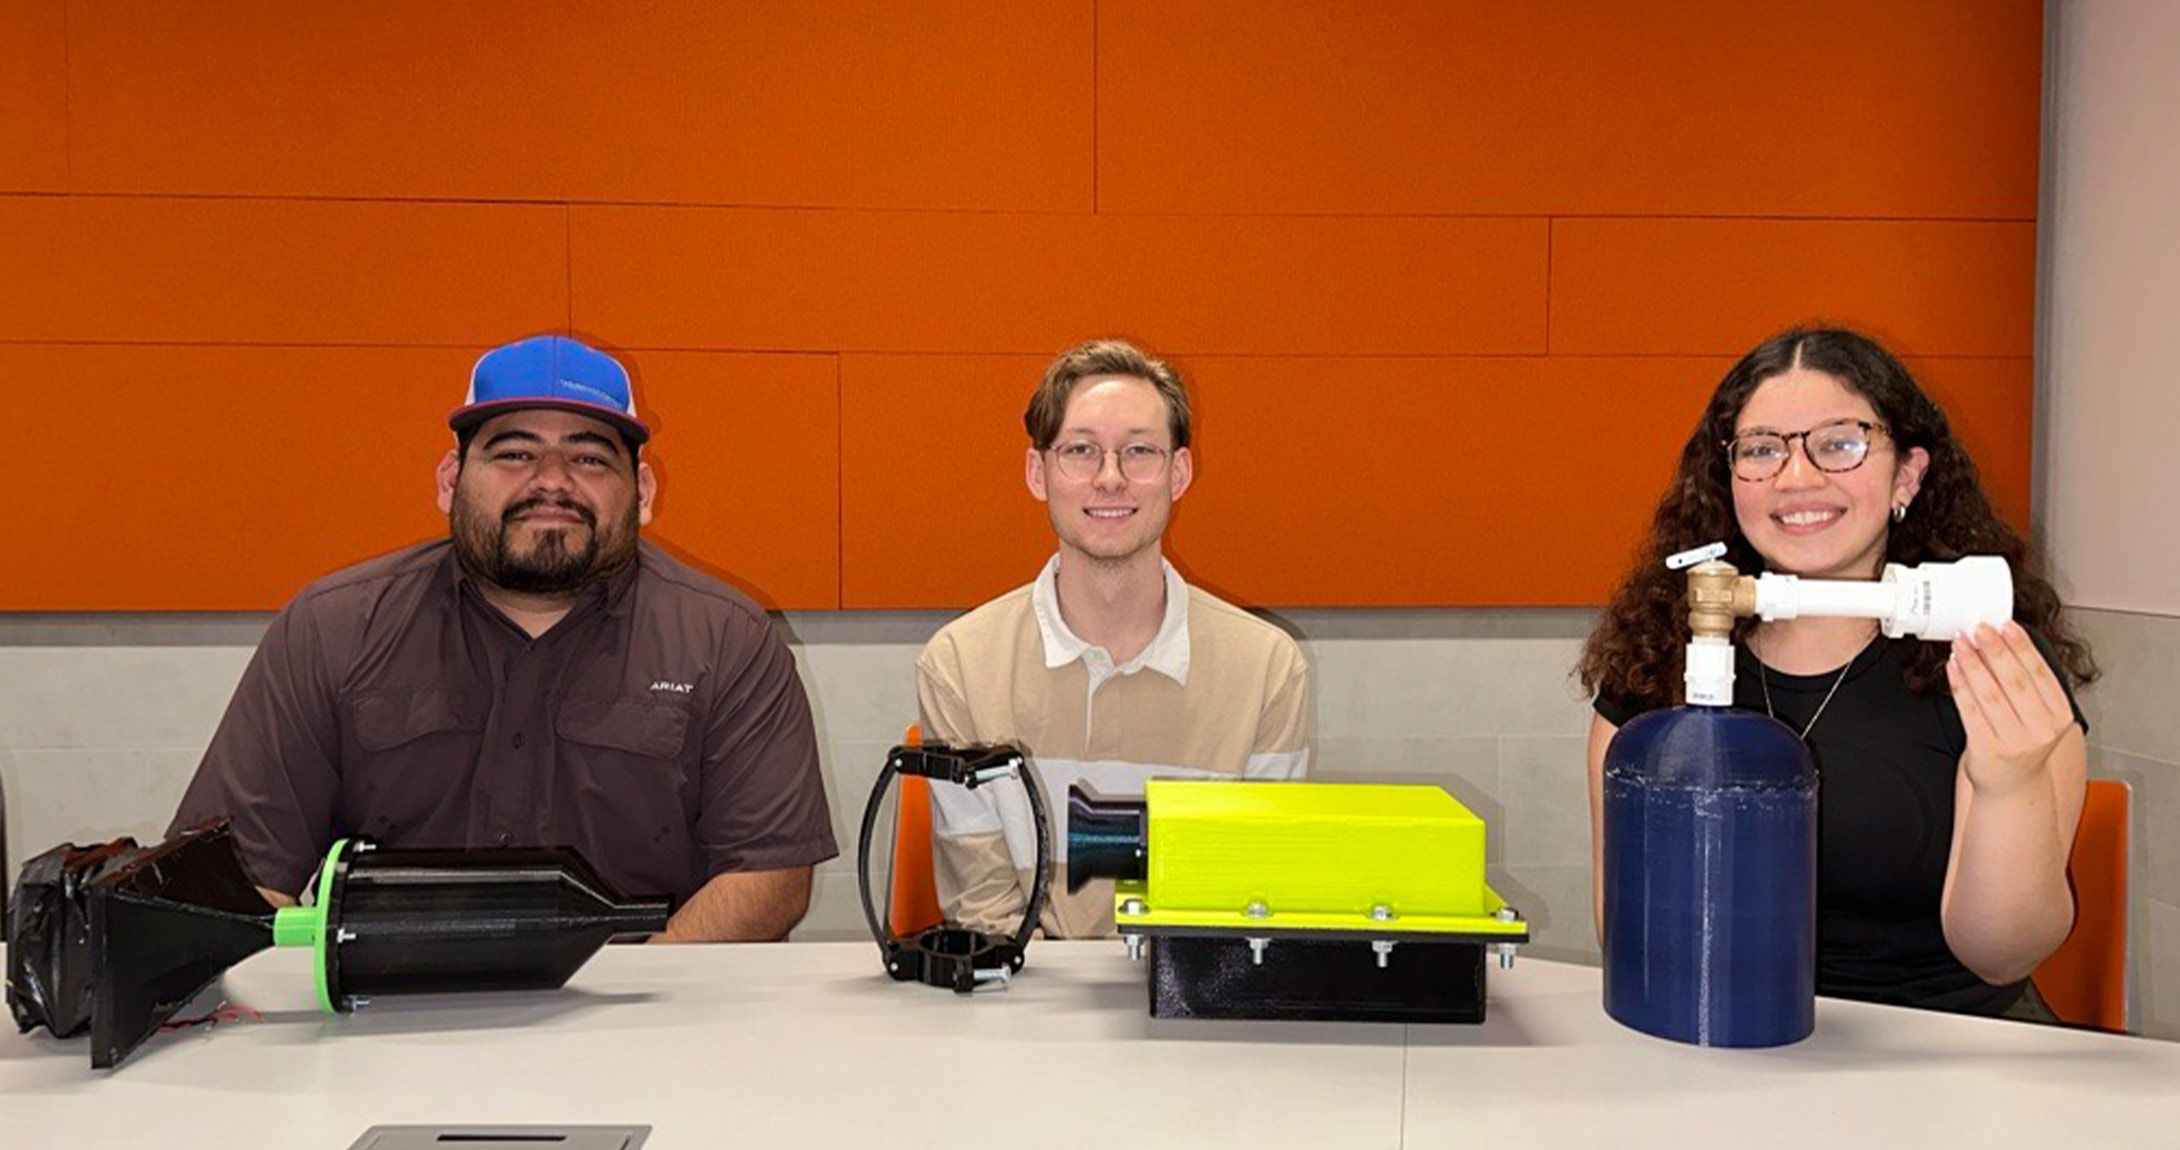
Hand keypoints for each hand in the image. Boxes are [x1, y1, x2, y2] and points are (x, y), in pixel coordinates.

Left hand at [1947, 621, 2073, 795]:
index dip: (2022, 646)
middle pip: (2014, 680)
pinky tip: (1953, 667)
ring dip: (1972, 662)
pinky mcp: (1986, 748)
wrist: (2013, 783)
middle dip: (1995, 649)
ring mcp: (2014, 741)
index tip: (2006, 625)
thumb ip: (2028, 682)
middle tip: (1979, 627)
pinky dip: (1959, 684)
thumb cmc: (2023, 743)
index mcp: (2059, 715)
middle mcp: (2041, 729)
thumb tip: (2003, 639)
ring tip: (1961, 643)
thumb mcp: (2039, 714)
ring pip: (1989, 692)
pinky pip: (1969, 709)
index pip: (2040, 673)